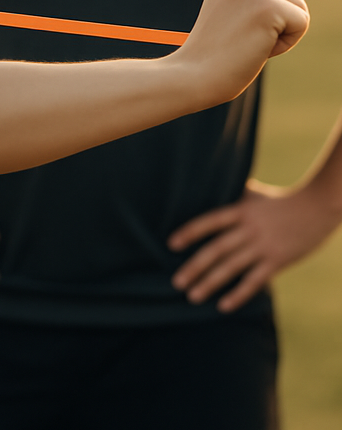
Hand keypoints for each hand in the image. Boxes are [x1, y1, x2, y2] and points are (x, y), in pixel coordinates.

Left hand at [168, 180, 339, 311]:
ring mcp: (263, 246)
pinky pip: (255, 281)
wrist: (319, 207)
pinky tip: (223, 306)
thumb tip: (211, 185)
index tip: (171, 244)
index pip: (209, 222)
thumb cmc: (282, 200)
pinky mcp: (278, 261)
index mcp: (240, 211)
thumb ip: (234, 195)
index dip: (190, 232)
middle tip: (176, 282)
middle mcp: (249, 229)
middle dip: (194, 266)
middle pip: (216, 249)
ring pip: (232, 268)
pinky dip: (238, 294)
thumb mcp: (255, 194)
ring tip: (192, 297)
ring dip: (210, 283)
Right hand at [178, 0, 307, 106]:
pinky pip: (301, 23)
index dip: (267, 12)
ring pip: (299, 8)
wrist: (194, 75)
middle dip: (279, 20)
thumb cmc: (215, 50)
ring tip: (248, 42)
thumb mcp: (233, 9)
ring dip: (281, 33)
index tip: (236, 25)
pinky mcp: (267, 7)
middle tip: (244, 36)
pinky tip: (256, 48)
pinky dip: (285, 43)